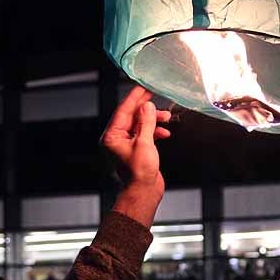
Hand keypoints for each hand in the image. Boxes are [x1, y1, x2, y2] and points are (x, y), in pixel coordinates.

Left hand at [100, 86, 170, 224]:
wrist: (144, 192)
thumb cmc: (140, 173)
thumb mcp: (144, 143)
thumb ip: (146, 122)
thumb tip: (146, 105)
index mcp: (112, 136)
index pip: (123, 110)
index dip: (135, 97)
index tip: (143, 86)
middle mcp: (116, 138)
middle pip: (131, 115)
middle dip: (146, 108)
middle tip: (156, 95)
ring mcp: (125, 144)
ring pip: (139, 124)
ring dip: (153, 120)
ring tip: (167, 117)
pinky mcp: (135, 149)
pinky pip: (144, 133)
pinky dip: (155, 131)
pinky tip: (165, 133)